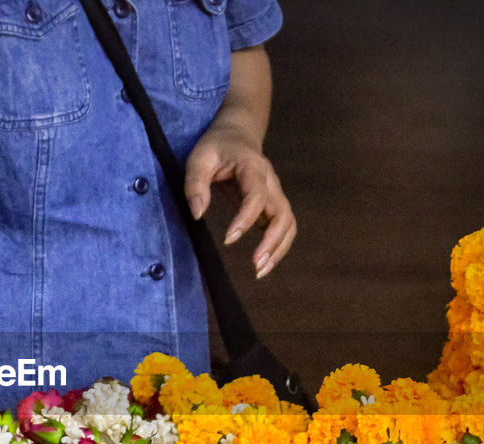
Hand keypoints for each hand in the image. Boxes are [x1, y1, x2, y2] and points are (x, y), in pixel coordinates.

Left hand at [185, 124, 295, 278]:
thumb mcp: (199, 159)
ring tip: (261, 270)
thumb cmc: (216, 146)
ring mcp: (275, 194)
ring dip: (279, 249)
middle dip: (272, 242)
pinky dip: (278, 246)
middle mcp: (271, 182)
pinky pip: (284, 227)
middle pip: (283, 214)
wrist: (238, 134)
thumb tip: (198, 214)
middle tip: (255, 265)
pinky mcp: (273, 205)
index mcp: (253, 168)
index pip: (257, 196)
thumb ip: (195, 184)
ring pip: (288, 224)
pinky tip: (264, 262)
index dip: (246, 219)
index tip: (229, 239)